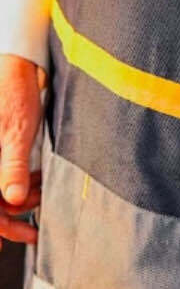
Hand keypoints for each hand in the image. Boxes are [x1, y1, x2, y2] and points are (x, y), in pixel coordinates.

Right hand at [0, 54, 44, 245]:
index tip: (14, 242)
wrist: (20, 69)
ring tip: (43, 198)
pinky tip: (40, 183)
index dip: (0, 227)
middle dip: (13, 216)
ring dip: (22, 198)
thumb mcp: (17, 133)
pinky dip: (23, 182)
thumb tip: (12, 199)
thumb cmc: (15, 97)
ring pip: (2, 191)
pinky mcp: (3, 151)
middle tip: (34, 232)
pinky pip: (9, 175)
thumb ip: (13, 166)